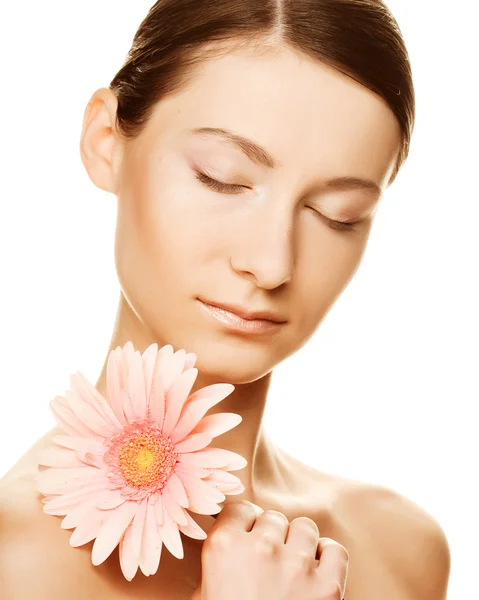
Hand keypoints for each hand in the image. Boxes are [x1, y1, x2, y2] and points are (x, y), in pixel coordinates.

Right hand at [190, 499, 348, 599]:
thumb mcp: (203, 595)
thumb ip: (216, 561)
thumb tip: (228, 539)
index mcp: (224, 547)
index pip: (241, 509)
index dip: (246, 525)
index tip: (248, 538)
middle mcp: (261, 548)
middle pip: (273, 517)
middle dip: (272, 537)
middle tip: (268, 564)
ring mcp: (296, 566)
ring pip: (304, 527)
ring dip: (299, 545)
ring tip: (292, 569)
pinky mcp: (327, 587)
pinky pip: (335, 550)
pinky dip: (328, 558)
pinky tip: (316, 573)